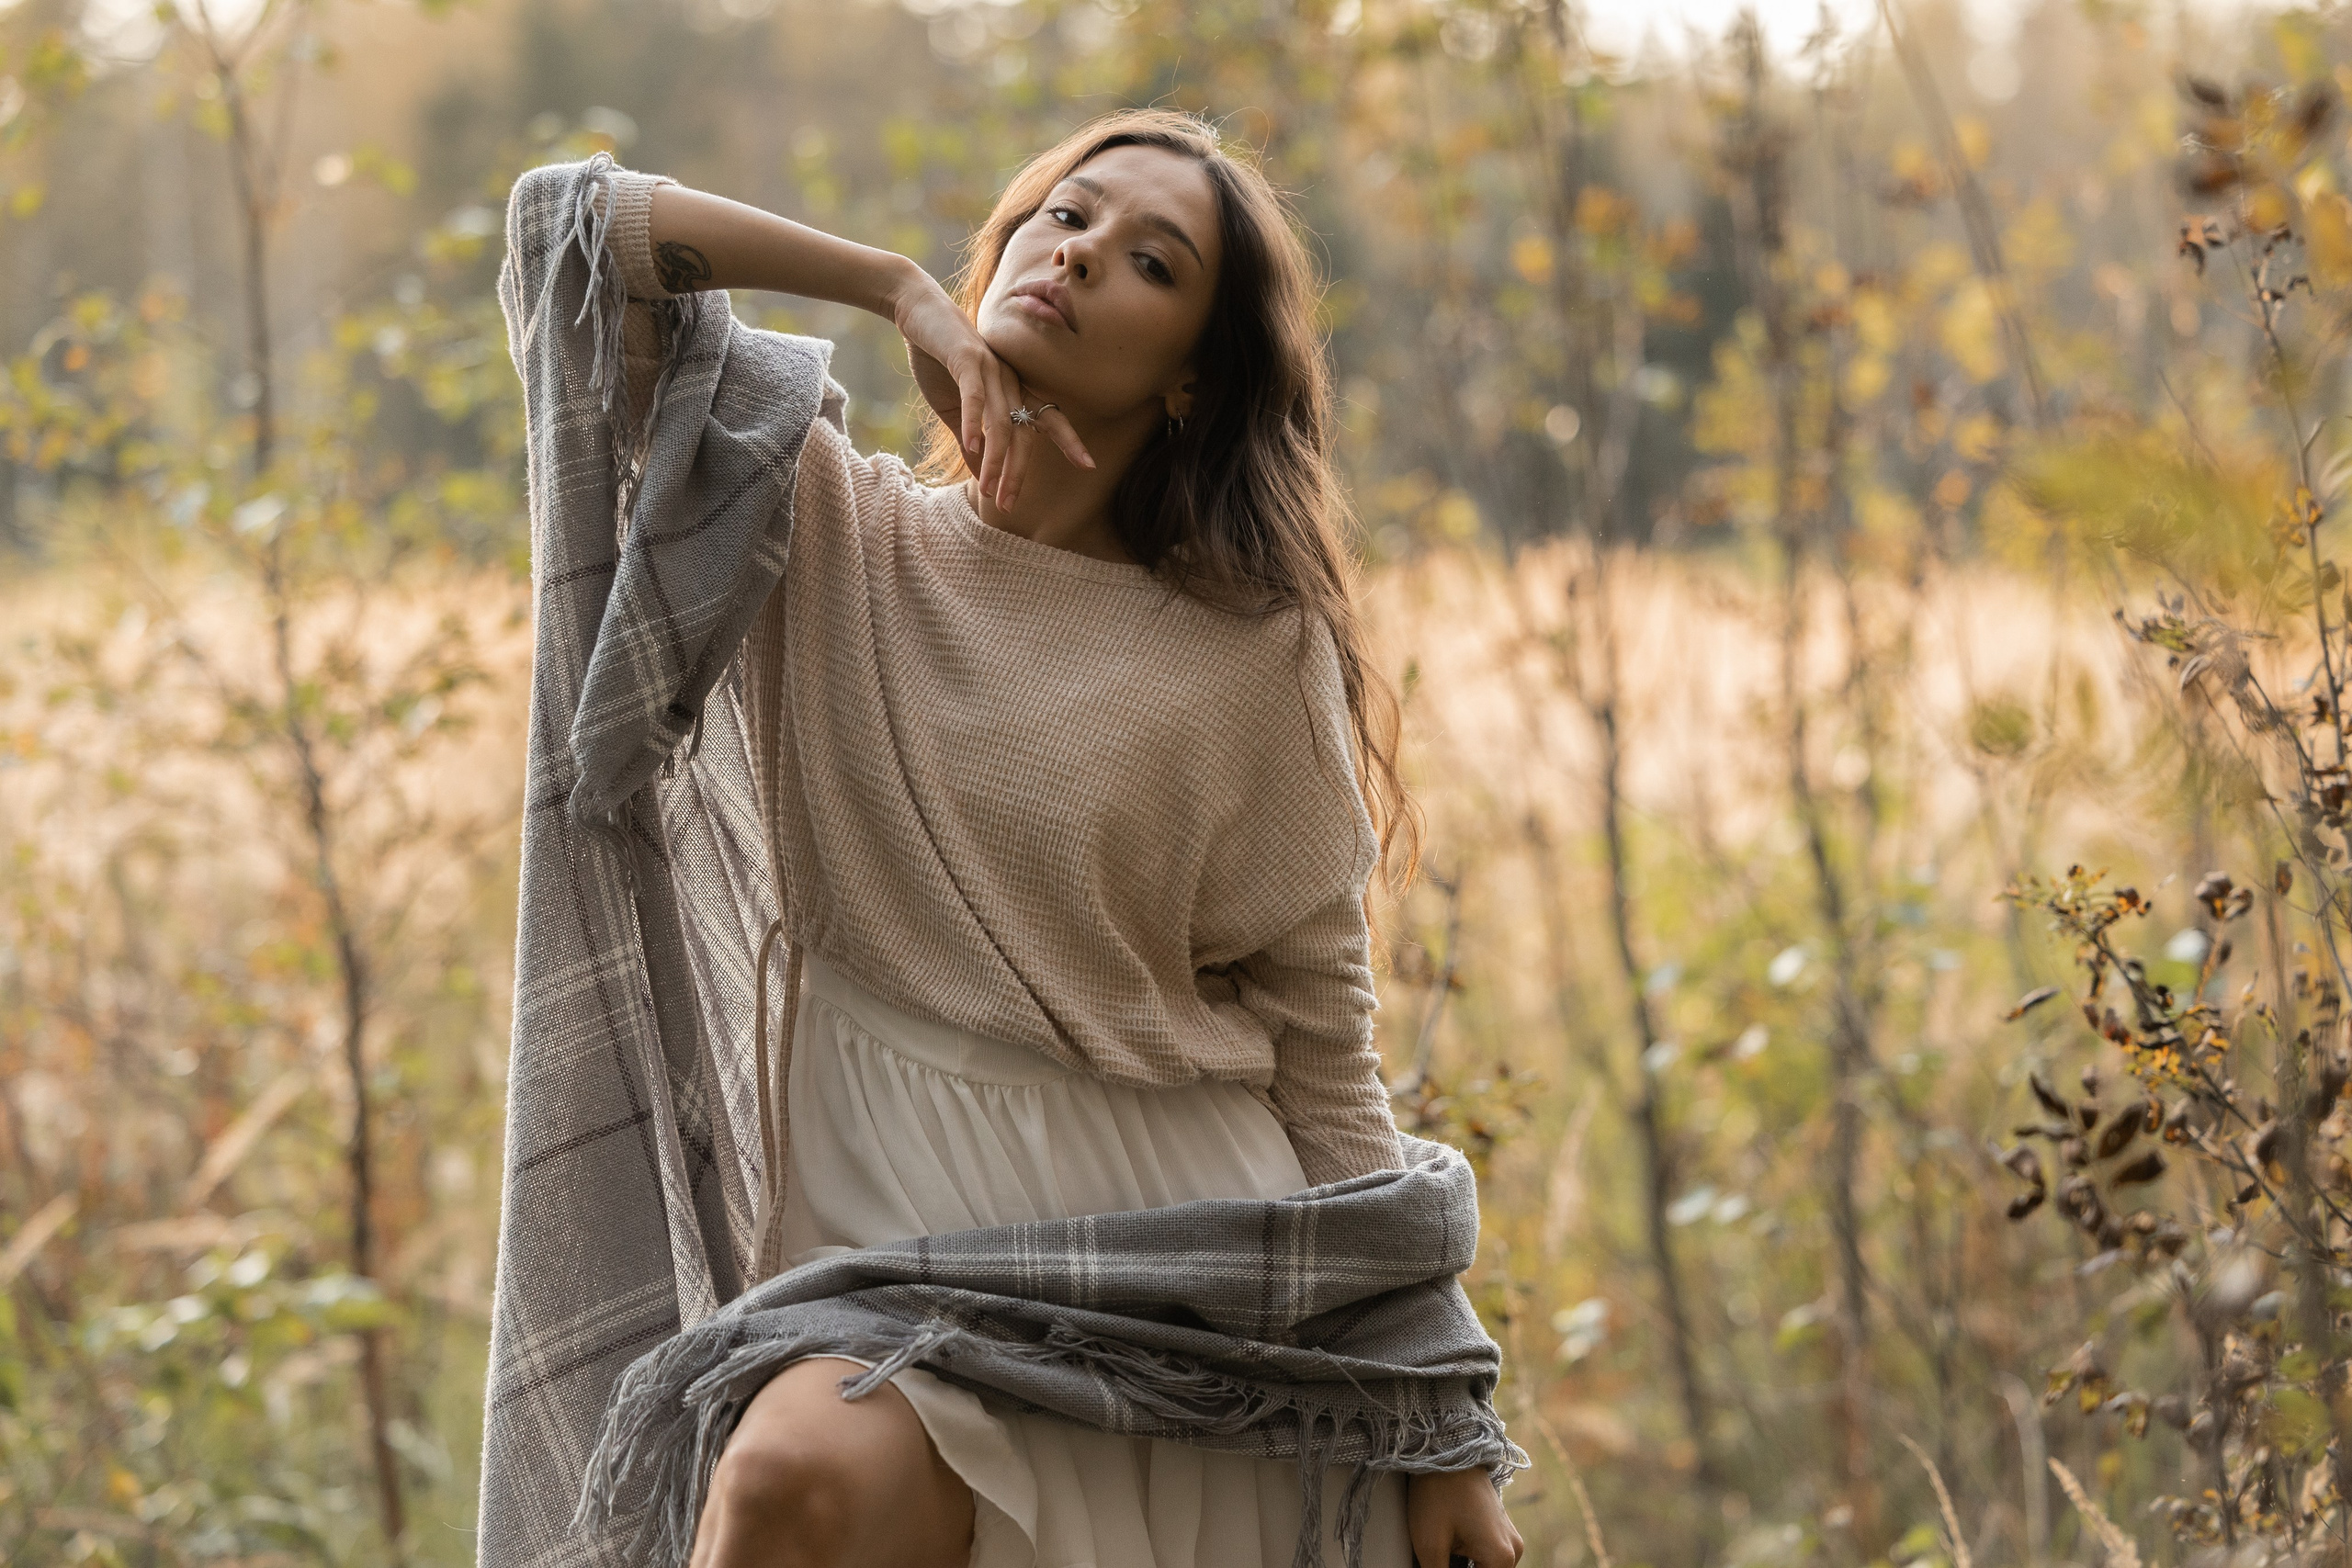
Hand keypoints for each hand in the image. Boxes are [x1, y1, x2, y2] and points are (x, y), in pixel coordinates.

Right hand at [891, 274, 1090, 510]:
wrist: (916, 310)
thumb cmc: (938, 358)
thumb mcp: (953, 408)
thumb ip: (971, 441)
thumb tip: (983, 476)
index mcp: (1011, 388)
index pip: (1045, 418)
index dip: (1068, 440)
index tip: (1089, 464)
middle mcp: (1009, 379)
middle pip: (1023, 431)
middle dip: (1018, 471)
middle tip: (1010, 505)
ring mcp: (990, 368)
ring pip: (1001, 421)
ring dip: (997, 459)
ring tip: (989, 491)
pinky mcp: (966, 358)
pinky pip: (975, 395)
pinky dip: (975, 422)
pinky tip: (973, 448)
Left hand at [1406, 1467, 1522, 1567]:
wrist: (1446, 1451)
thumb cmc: (1437, 1493)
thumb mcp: (1430, 1546)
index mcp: (1501, 1558)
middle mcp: (1514, 1551)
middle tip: (1438, 1560)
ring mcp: (1510, 1539)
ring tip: (1443, 1553)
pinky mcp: (1500, 1531)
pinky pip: (1487, 1559)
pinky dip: (1469, 1563)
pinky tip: (1449, 1555)